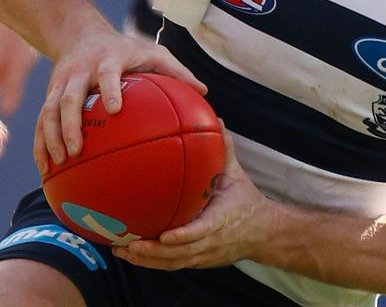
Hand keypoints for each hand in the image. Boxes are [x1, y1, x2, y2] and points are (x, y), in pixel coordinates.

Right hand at [34, 29, 206, 173]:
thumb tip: (204, 92)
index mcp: (106, 60)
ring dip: (51, 136)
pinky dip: (40, 144)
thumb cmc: (125, 49)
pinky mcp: (50, 94)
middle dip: (70, 123)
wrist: (80, 34)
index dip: (109, 89)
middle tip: (77, 149)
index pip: (106, 74)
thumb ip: (176, 70)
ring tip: (59, 163)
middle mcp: (80, 71)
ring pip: (50, 110)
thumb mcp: (152, 51)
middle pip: (70, 96)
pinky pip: (42, 120)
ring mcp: (61, 83)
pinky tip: (46, 169)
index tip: (114, 109)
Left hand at [112, 128, 271, 269]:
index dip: (182, 236)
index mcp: (221, 221)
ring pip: (172, 263)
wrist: (265, 233)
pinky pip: (172, 264)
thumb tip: (215, 120)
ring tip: (120, 250)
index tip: (164, 235)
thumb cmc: (246, 201)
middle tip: (127, 244)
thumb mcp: (238, 176)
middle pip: (179, 254)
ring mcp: (203, 255)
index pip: (201, 232)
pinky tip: (129, 254)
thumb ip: (226, 149)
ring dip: (145, 260)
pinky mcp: (198, 262)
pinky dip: (151, 262)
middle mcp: (210, 242)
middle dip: (152, 252)